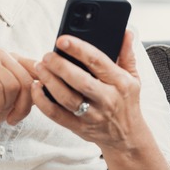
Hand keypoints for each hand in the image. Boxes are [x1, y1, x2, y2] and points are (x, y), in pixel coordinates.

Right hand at [0, 49, 35, 132]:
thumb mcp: (17, 100)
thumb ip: (32, 90)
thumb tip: (46, 86)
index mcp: (15, 59)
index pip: (37, 71)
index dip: (35, 95)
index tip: (23, 111)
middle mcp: (3, 55)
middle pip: (25, 80)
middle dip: (21, 105)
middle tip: (12, 117)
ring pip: (11, 84)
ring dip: (5, 106)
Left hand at [26, 30, 146, 150]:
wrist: (126, 137)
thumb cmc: (127, 103)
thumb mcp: (133, 78)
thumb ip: (126, 54)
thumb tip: (126, 33)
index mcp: (120, 83)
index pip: (98, 61)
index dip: (78, 49)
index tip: (63, 40)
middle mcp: (107, 99)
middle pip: (80, 80)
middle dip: (60, 66)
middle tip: (47, 56)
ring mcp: (92, 115)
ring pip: (66, 98)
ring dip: (49, 81)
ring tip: (39, 68)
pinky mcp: (79, 127)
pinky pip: (57, 115)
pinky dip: (43, 101)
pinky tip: (36, 88)